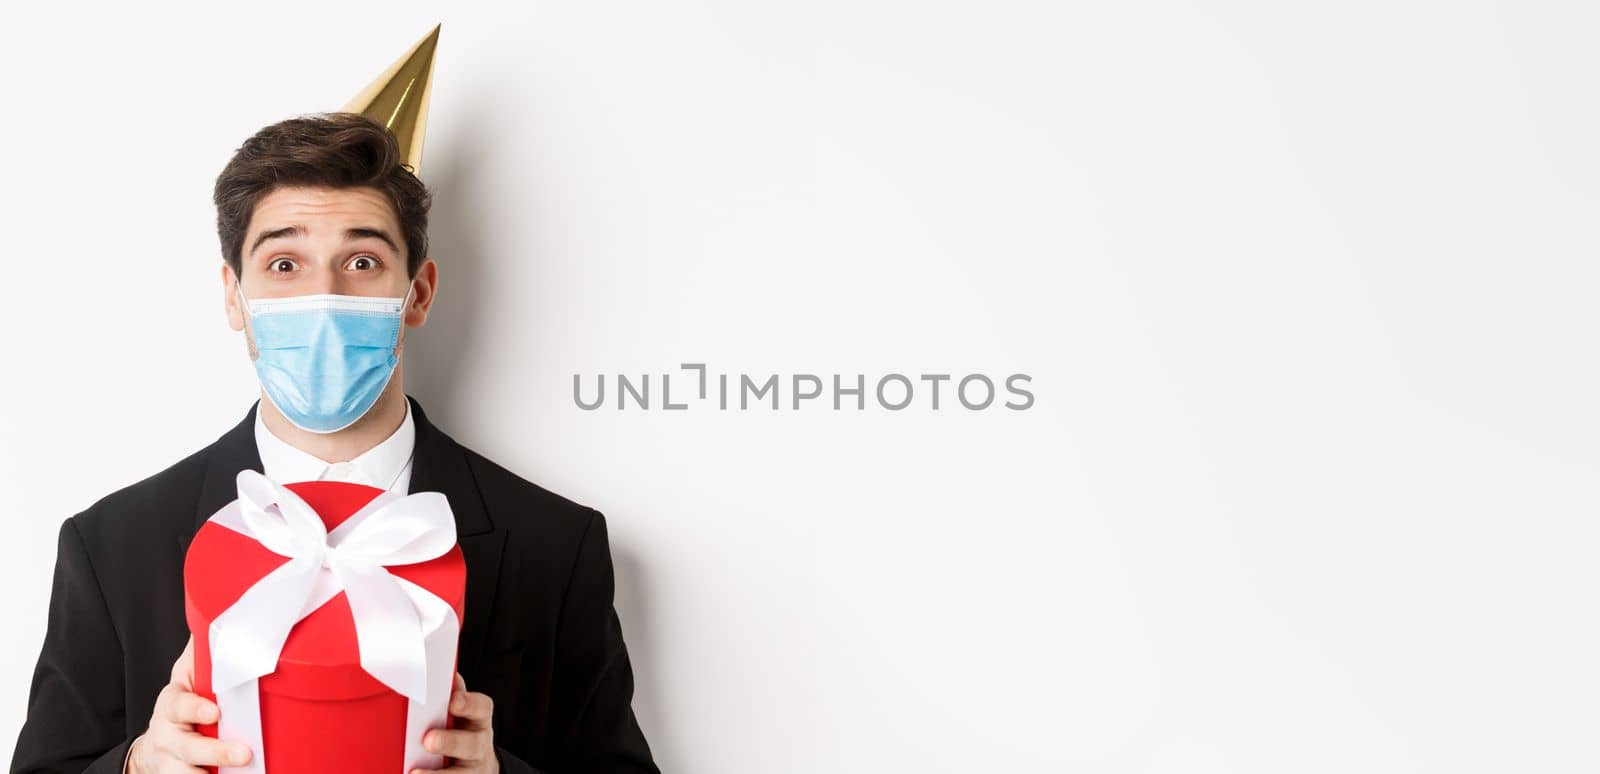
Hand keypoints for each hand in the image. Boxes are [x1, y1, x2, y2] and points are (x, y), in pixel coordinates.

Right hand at [127, 636, 252, 773]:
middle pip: (188, 748)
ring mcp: (172, 764)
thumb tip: (226, 616)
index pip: (177, 706)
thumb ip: (203, 654)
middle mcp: (168, 737)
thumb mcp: (187, 677)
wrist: (156, 747)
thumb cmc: (182, 704)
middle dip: (216, 752)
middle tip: (245, 753)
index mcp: (170, 706)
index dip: (194, 709)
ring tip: (243, 772)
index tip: (214, 712)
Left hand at [412, 672, 497, 772]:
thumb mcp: (461, 712)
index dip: (469, 704)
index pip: (481, 708)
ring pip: (461, 773)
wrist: (475, 766)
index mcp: (478, 720)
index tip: (453, 701)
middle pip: (471, 744)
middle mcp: (480, 745)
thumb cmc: (460, 730)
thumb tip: (443, 671)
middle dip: (450, 741)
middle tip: (428, 740)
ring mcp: (472, 769)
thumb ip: (452, 694)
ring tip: (415, 772)